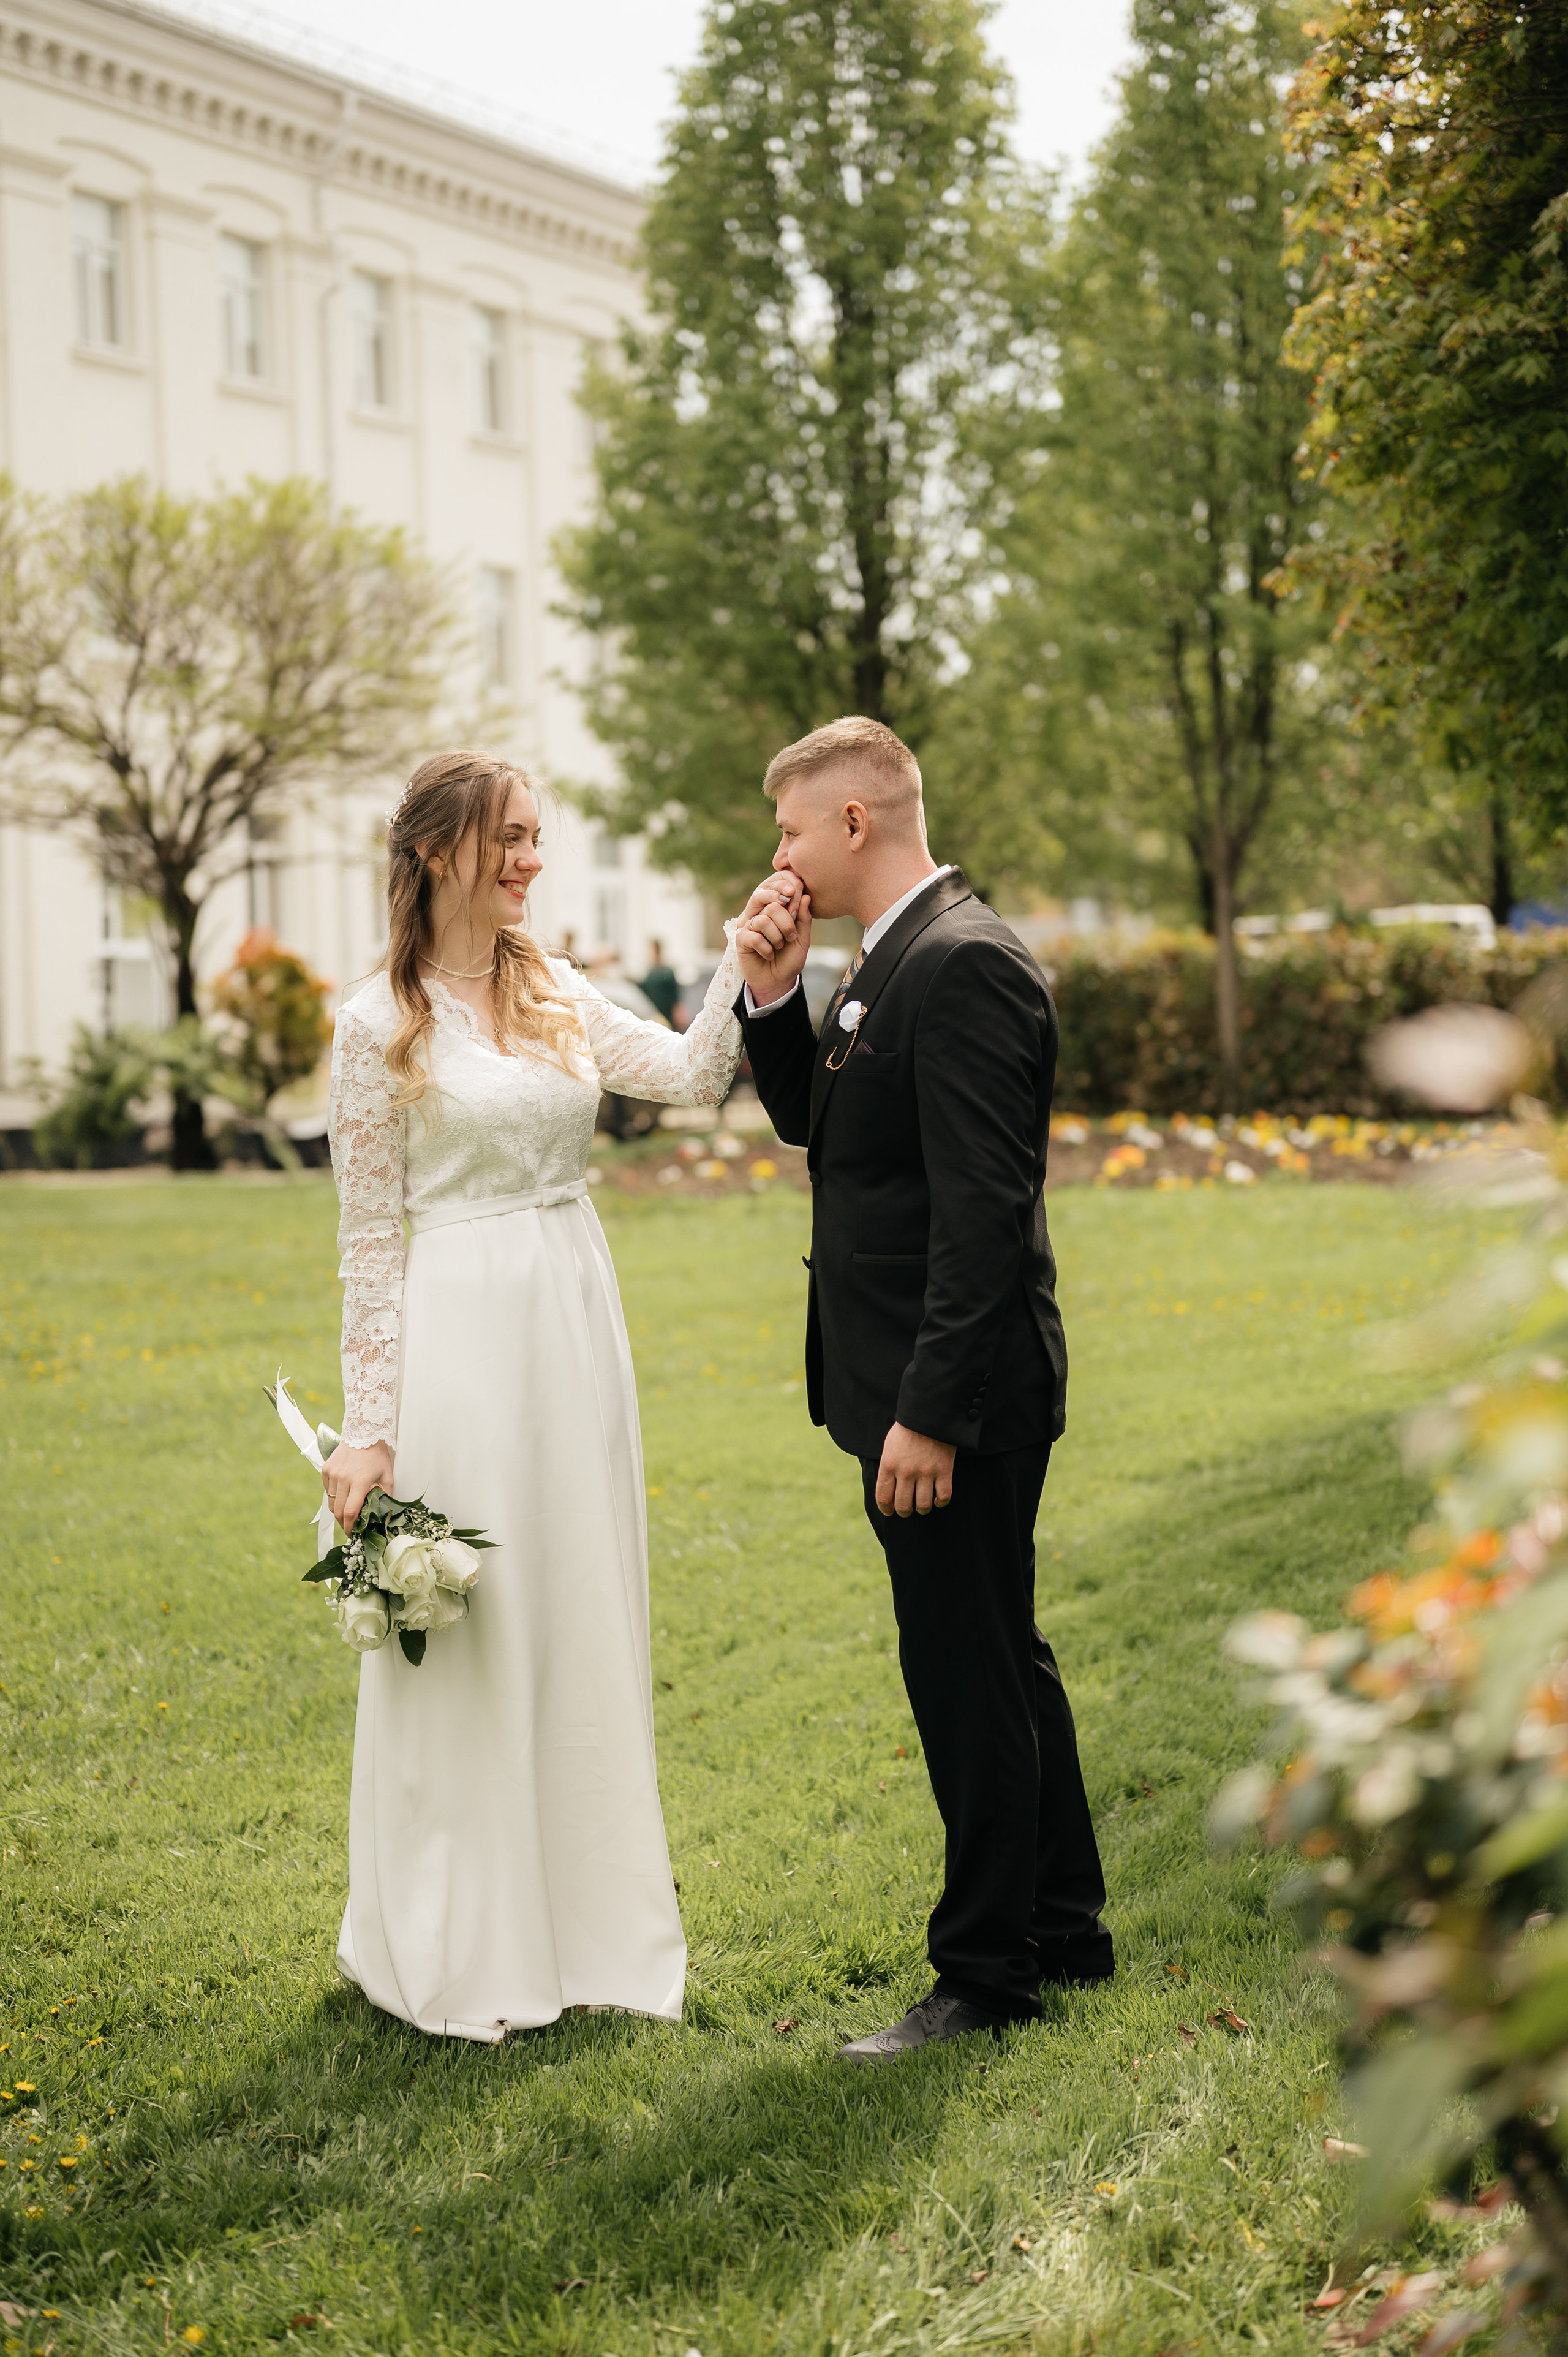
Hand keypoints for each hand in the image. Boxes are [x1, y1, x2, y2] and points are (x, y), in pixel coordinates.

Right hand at [323, 1440, 393, 1534]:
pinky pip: (327, 1490)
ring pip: (331, 1502)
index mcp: (359, 1482)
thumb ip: (384, 1496)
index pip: (350, 1512)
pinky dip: (334, 1496)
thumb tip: (382, 1515)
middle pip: (338, 1511)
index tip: (353, 1534)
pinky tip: (343, 1494)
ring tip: (347, 1512)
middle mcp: (343, 1478)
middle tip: (350, 1528)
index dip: (350, 1527)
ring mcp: (332, 1473)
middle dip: (343, 1523)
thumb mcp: (387, 1476)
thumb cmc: (377, 1456)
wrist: (363, 1432)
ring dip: (338, 1511)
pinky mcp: (326, 1469)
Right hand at [736, 874, 811, 1003]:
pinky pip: (754, 936)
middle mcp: (762, 915)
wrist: (778, 981)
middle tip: (790, 937)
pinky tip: (768, 955)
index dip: (790, 898)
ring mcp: (750, 926)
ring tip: (778, 947)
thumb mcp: (802, 939)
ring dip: (776, 938)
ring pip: (763, 920)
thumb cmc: (789, 960)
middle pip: (773, 906)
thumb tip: (806, 897)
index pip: (781, 894)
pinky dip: (766, 949)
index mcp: (777, 912)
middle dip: (787, 924)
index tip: (796, 912)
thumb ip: (804, 919)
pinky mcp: (741, 939)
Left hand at [875, 1424, 955, 1517]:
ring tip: (923, 1506)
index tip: (890, 1511)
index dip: (886, 1509)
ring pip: (924, 1505)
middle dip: (904, 1512)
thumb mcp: (889, 1446)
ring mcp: (926, 1472)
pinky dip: (941, 1502)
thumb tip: (888, 1490)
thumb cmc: (907, 1430)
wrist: (929, 1414)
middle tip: (907, 1510)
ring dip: (923, 1509)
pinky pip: (944, 1496)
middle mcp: (906, 1472)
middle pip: (903, 1506)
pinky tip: (938, 1499)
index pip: (883, 1497)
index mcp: (889, 1465)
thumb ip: (888, 1468)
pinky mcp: (944, 1470)